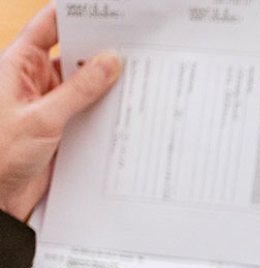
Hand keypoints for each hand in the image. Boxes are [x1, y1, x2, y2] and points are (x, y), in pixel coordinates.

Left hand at [0, 5, 119, 221]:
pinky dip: (107, 107)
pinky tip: (128, 106)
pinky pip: (89, 109)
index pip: (49, 27)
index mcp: (17, 66)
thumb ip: (79, 89)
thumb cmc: (1, 154)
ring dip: (107, 82)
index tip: (109, 10)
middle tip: (135, 44)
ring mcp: (49, 103)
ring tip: (139, 74)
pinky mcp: (62, 125)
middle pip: (72, 53)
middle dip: (101, 49)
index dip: (76, 15)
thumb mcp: (43, 118)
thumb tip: (110, 60)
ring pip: (84, 83)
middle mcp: (33, 80)